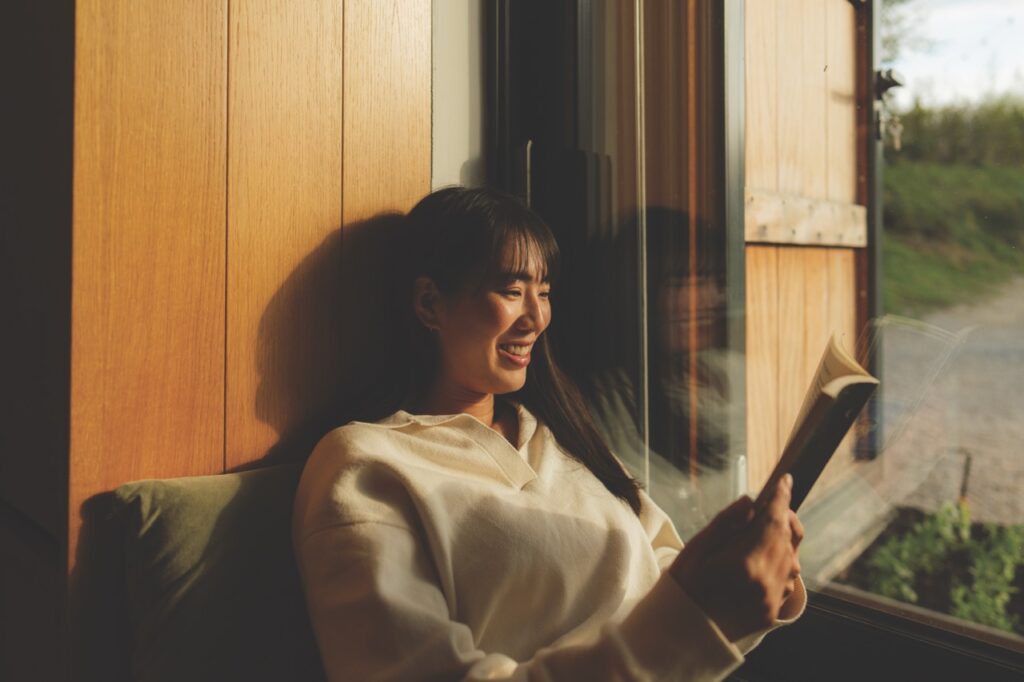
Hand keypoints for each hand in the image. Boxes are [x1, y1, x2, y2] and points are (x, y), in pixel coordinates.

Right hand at [668, 474, 802, 641]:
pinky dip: (783, 562)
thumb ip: (726, 523)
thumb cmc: (683, 586)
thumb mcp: (696, 548)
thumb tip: (751, 502)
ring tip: (763, 532)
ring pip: (792, 558)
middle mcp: (766, 582)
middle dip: (782, 516)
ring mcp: (771, 600)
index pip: (773, 521)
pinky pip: (788, 580)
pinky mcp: (772, 612)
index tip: (784, 480)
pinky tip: (764, 558)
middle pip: (787, 538)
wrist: (681, 632)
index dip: (781, 498)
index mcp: (745, 564)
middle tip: (769, 504)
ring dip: (783, 540)